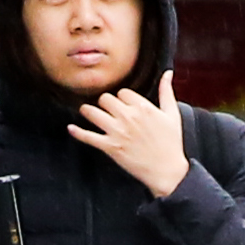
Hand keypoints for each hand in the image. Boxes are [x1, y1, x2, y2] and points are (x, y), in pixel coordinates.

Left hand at [71, 84, 191, 198]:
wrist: (167, 171)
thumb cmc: (171, 144)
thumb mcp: (172, 115)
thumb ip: (167, 92)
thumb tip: (167, 73)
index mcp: (143, 107)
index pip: (123, 92)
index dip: (122, 98)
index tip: (123, 105)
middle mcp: (128, 117)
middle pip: (105, 99)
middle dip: (105, 104)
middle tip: (106, 110)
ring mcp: (118, 132)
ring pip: (92, 112)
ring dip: (88, 111)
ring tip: (88, 113)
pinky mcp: (110, 147)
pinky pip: (88, 137)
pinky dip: (78, 132)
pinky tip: (71, 128)